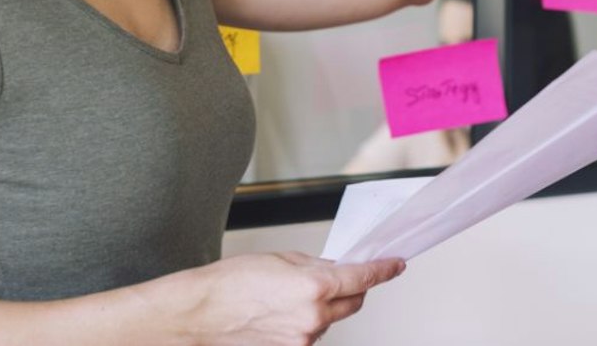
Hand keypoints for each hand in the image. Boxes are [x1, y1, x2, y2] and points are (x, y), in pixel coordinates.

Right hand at [186, 251, 404, 344]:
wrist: (202, 313)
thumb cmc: (232, 283)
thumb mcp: (281, 259)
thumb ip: (316, 265)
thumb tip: (337, 268)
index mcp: (315, 287)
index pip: (363, 278)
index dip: (383, 270)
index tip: (394, 265)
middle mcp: (314, 317)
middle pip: (354, 302)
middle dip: (356, 287)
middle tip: (345, 275)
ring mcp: (304, 339)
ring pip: (332, 319)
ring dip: (328, 306)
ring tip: (294, 293)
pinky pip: (313, 333)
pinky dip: (309, 320)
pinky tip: (286, 311)